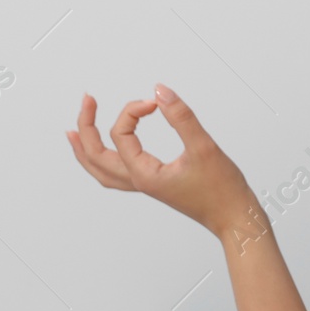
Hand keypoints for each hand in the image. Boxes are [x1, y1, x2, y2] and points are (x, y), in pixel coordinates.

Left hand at [66, 85, 256, 237]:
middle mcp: (139, 182)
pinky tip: (109, 154)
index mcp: (144, 174)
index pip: (121, 135)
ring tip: (73, 132)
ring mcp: (146, 186)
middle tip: (87, 100)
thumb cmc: (223, 190)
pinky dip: (103, 162)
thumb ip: (182, 117)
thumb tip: (159, 91)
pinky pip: (116, 175)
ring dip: (85, 150)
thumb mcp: (204, 148)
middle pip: (95, 156)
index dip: (133, 111)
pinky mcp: (156, 186)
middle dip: (86, 126)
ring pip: (101, 170)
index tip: (155, 102)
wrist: (236, 218)